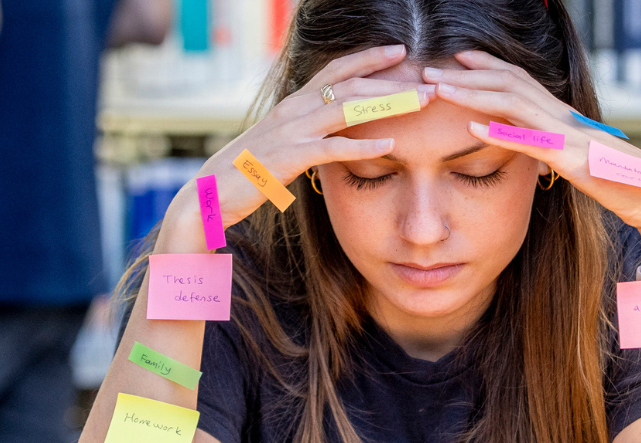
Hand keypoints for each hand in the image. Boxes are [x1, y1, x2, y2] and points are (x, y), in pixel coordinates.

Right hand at [185, 44, 433, 229]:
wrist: (210, 192)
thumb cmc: (247, 172)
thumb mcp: (281, 143)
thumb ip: (306, 132)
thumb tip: (331, 131)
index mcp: (294, 104)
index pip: (336, 71)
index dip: (369, 59)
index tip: (401, 51)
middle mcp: (294, 110)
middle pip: (350, 85)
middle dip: (392, 82)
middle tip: (429, 83)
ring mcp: (291, 131)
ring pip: (347, 108)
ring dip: (389, 104)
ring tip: (421, 103)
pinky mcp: (287, 158)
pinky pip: (332, 148)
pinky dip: (363, 146)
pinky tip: (391, 146)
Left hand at [424, 51, 640, 270]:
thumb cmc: (619, 182)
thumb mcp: (578, 160)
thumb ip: (555, 149)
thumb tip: (534, 148)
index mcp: (563, 116)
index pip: (520, 80)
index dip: (487, 66)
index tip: (457, 58)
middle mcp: (563, 117)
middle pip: (509, 83)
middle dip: (466, 74)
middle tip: (428, 71)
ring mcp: (566, 135)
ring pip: (512, 102)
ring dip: (471, 93)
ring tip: (438, 89)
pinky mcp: (570, 160)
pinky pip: (529, 141)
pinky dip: (499, 132)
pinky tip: (471, 128)